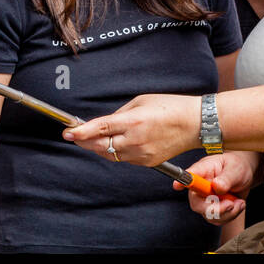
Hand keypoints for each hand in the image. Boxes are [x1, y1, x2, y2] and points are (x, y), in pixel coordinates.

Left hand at [63, 94, 197, 167]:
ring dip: (98, 146)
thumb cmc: (171, 107)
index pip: (100, 129)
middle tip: (74, 134)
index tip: (68, 132)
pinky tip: (116, 143)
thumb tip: (106, 123)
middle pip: (100, 145)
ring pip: (110, 154)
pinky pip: (123, 158)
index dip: (81, 132)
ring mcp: (141, 154)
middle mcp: (135, 140)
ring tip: (92, 138)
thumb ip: (121, 114)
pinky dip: (115, 151)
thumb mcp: (142, 101)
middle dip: (84, 140)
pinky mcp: (146, 162)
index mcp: (134, 121)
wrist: (195, 124)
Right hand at [177, 152, 260, 224]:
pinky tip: (238, 204)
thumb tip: (217, 186)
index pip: (188, 177)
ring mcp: (204, 201)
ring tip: (239, 202)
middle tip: (230, 204)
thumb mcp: (235, 168)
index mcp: (203, 171)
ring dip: (228, 213)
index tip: (177, 185)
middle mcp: (199, 188)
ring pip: (209, 215)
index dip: (181, 182)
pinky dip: (231, 215)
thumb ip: (226, 178)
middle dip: (214, 209)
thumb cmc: (236, 167)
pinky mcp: (212, 211)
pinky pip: (218, 220)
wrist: (244, 175)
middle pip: (197, 204)